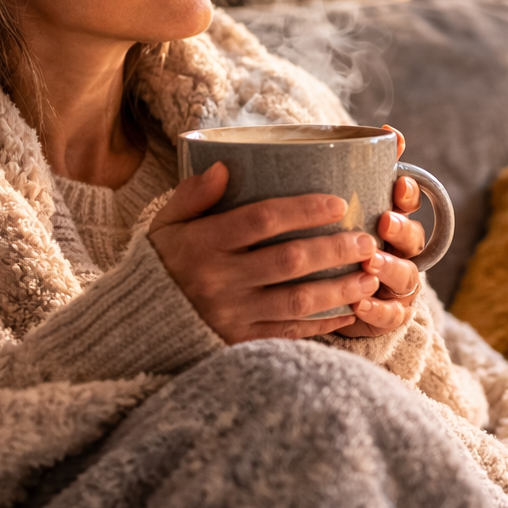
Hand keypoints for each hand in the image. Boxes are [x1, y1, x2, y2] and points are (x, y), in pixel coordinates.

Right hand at [148, 163, 380, 341]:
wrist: (137, 327)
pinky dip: (323, 324)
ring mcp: (231, 315)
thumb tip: (226, 165)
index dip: (302, 210)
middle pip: (289, 261)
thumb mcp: (166, 224)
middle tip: (367, 240)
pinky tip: (349, 311)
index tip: (338, 202)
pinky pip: (289, 333)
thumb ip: (193, 195)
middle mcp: (218, 280)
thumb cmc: (162, 264)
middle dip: (334, 250)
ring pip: (297, 301)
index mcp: (202, 243)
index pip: (260, 220)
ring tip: (370, 275)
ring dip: (339, 288)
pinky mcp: (239, 342)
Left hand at [335, 125, 425, 338]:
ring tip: (371, 263)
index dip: (408, 192)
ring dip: (392, 268)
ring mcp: (397, 285)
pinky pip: (391, 315)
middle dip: (401, 228)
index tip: (397, 183)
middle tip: (384, 222)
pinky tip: (359, 302)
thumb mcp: (331, 207)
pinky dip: (377, 309)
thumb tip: (373, 130)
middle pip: (414, 239)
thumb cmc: (329, 242)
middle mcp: (400, 251)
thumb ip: (343, 174)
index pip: (409, 200)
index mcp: (390, 218)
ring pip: (408, 277)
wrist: (322, 298)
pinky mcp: (387, 315)